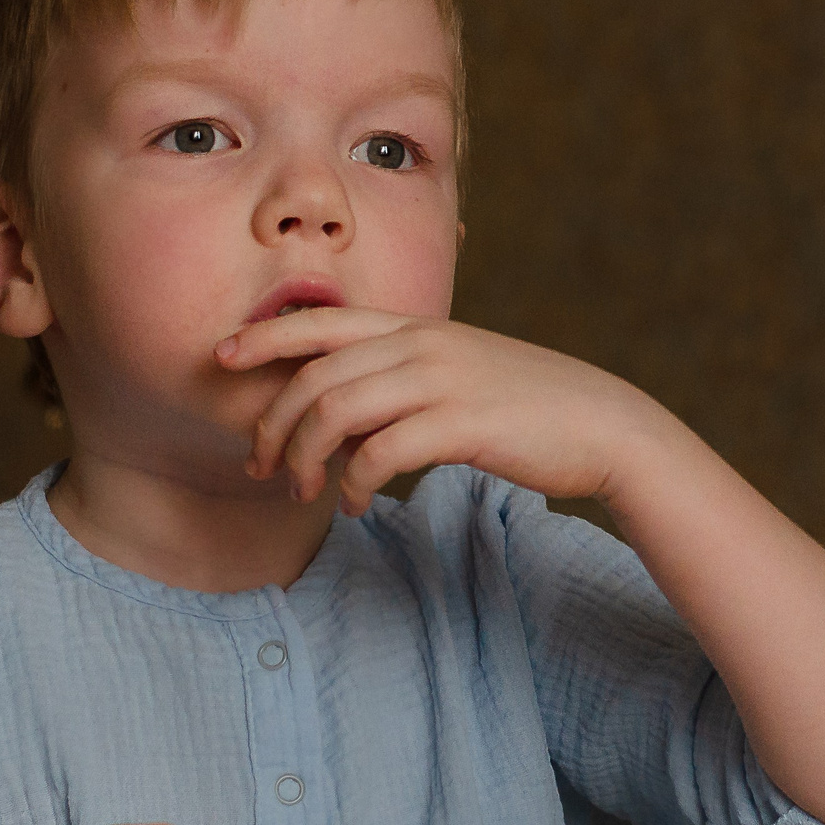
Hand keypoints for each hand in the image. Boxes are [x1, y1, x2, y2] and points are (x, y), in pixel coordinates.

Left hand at [221, 309, 672, 514]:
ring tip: (303, 491)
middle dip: (272, 423)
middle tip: (259, 465)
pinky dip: (354, 482)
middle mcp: (422, 345)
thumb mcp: (461, 373)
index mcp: (418, 327)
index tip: (222, 358)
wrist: (602, 424)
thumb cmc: (528, 408)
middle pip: (315, 374)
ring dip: (306, 457)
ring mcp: (441, 381)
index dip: (264, 338)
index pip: (322, 322)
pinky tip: (356, 503)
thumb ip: (406, 376)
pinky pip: (380, 452)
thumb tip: (349, 409)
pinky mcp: (460, 425)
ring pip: (337, 411)